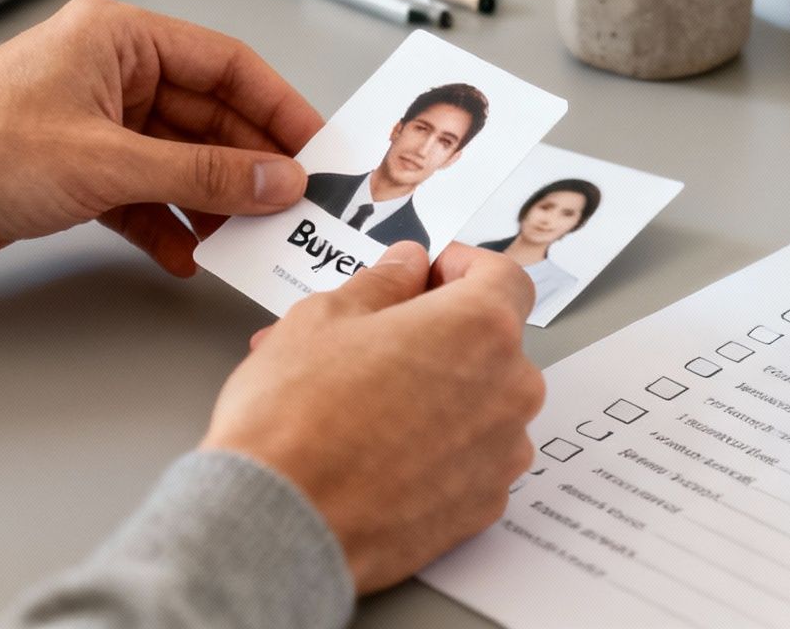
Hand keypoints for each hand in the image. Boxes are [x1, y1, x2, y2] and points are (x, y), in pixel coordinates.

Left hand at [0, 0, 323, 274]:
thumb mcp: (107, 163)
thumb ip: (202, 173)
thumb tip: (275, 179)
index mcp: (119, 40)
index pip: (227, 65)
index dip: (278, 107)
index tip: (316, 149)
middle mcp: (112, 73)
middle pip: (209, 117)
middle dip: (249, 165)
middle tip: (292, 206)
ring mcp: (95, 122)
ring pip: (181, 159)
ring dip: (212, 200)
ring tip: (248, 238)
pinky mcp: (77, 169)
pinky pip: (146, 193)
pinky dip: (169, 222)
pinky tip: (187, 254)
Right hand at [204, 242, 544, 591]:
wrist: (280, 522)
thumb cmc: (295, 418)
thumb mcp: (325, 317)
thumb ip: (382, 283)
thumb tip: (405, 268)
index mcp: (481, 329)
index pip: (503, 277)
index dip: (460, 268)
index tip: (426, 276)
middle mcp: (509, 391)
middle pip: (489, 343)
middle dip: (437, 334)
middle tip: (373, 341)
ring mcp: (501, 455)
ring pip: (479, 403)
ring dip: (435, 392)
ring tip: (360, 399)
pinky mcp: (482, 507)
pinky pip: (470, 458)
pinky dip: (436, 446)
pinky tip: (378, 450)